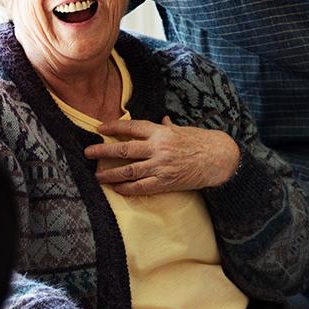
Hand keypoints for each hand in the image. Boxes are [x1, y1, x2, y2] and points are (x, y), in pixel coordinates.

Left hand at [86, 115, 240, 196]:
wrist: (220, 159)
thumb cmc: (201, 142)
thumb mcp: (183, 130)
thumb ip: (168, 127)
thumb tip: (162, 119)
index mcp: (161, 132)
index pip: (132, 128)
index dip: (114, 127)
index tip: (100, 128)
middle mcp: (158, 148)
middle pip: (124, 150)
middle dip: (103, 151)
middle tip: (88, 152)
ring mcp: (161, 166)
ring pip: (129, 171)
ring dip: (111, 174)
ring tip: (97, 176)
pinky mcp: (166, 182)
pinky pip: (142, 187)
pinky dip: (127, 188)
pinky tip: (116, 188)